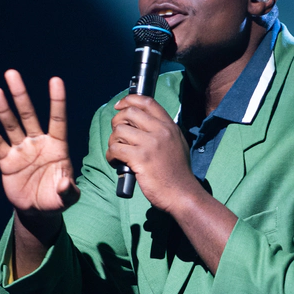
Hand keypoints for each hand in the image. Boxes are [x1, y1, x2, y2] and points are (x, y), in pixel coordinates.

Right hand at [0, 70, 78, 220]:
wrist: (37, 211)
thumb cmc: (56, 200)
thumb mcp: (68, 198)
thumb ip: (69, 190)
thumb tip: (64, 183)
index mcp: (57, 146)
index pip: (57, 120)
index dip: (56, 101)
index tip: (55, 80)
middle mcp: (38, 142)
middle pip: (28, 114)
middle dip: (20, 95)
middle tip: (11, 74)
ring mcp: (21, 150)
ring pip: (11, 125)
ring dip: (3, 109)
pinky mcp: (6, 161)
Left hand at [106, 94, 199, 213]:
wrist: (182, 193)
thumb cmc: (177, 173)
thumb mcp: (177, 144)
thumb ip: (162, 131)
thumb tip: (140, 123)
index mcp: (169, 126)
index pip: (147, 102)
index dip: (130, 100)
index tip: (120, 105)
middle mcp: (161, 131)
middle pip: (130, 113)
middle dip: (117, 121)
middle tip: (117, 135)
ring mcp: (150, 144)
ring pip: (119, 131)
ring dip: (113, 141)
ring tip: (118, 153)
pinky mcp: (140, 158)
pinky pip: (116, 149)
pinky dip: (111, 156)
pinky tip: (116, 162)